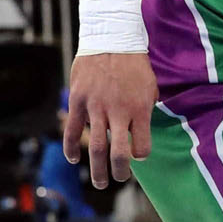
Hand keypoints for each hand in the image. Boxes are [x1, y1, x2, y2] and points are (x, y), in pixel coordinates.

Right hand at [64, 51, 158, 187]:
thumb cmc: (135, 65)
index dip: (141, 154)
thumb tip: (140, 134)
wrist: (111, 39)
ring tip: (100, 182)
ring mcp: (96, 107)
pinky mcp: (78, 101)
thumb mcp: (150, 87)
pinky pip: (73, 130)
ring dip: (97, 169)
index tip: (138, 155)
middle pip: (119, 154)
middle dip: (119, 172)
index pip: (143, 146)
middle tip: (119, 180)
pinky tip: (73, 159)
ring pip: (96, 147)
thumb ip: (145, 111)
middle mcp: (119, 111)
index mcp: (140, 109)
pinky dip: (71, 148)